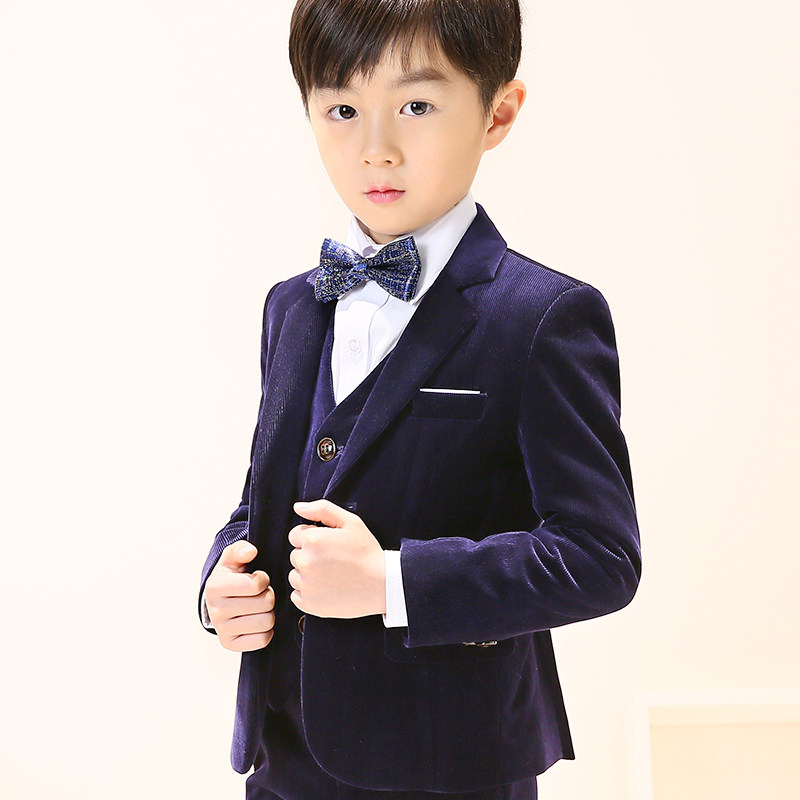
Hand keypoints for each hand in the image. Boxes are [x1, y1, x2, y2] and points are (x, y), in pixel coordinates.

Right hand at [205, 541, 275, 651]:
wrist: (219, 601)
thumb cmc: (230, 578)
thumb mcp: (232, 559)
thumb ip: (240, 549)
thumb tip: (250, 551)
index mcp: (214, 587)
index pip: (257, 584)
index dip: (263, 579)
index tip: (256, 579)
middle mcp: (215, 610)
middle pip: (265, 603)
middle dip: (267, 595)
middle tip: (257, 595)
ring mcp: (222, 630)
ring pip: (267, 621)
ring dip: (268, 612)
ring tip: (257, 607)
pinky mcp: (230, 644)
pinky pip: (263, 640)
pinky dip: (265, 630)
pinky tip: (256, 621)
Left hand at [288, 499, 385, 618]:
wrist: (382, 585)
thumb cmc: (367, 552)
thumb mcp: (351, 522)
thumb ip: (322, 509)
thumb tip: (297, 507)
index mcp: (312, 540)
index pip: (295, 535)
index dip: (312, 538)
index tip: (328, 545)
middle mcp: (305, 562)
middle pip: (295, 555)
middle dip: (309, 555)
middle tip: (333, 560)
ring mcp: (306, 585)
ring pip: (295, 575)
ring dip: (307, 574)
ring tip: (331, 575)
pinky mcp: (309, 603)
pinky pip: (297, 595)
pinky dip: (308, 592)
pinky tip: (327, 588)